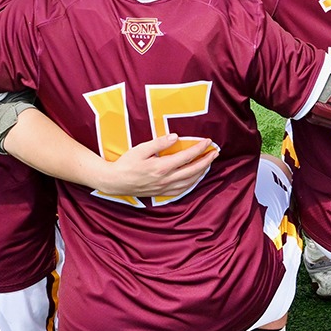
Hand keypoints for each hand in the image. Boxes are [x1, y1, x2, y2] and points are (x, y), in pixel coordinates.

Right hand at [93, 134, 219, 197]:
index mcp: (161, 167)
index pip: (186, 157)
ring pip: (189, 182)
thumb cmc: (126, 163)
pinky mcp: (161, 193)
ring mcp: (164, 188)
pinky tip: (195, 178)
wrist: (114, 182)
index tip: (208, 141)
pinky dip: (192, 183)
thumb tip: (175, 137)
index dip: (199, 148)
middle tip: (215, 152)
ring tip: (208, 163)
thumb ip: (158, 143)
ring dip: (201, 172)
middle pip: (193, 171)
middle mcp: (166, 179)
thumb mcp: (140, 149)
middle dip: (206, 161)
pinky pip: (182, 190)